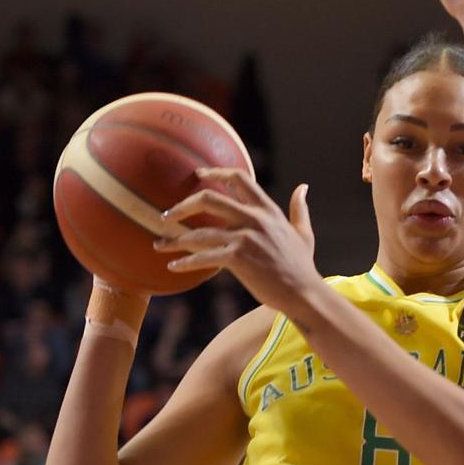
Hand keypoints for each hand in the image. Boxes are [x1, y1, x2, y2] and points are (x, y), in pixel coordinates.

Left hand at [155, 168, 321, 315]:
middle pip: (209, 198)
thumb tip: (303, 187)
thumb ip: (299, 209)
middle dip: (183, 205)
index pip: (239, 178)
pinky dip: (184, 262)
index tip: (198, 173)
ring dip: (174, 239)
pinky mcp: (237, 258)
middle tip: (167, 215)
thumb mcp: (303, 232)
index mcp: (268, 210)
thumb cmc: (302, 265)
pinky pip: (202, 257)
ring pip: (199, 232)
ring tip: (160, 245)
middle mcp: (255, 218)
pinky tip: (173, 266)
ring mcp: (245, 237)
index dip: (216, 172)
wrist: (303, 292)